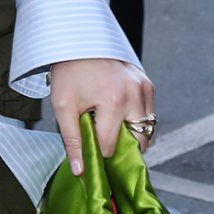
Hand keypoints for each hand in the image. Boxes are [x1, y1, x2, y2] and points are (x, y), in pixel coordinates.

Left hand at [50, 56, 153, 174]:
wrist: (79, 42)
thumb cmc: (69, 74)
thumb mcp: (63, 107)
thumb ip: (73, 141)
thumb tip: (81, 171)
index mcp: (113, 101)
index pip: (111, 146)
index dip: (98, 151)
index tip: (89, 147)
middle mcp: (134, 95)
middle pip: (138, 141)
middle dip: (121, 146)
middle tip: (103, 141)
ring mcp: (144, 88)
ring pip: (147, 129)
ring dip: (133, 135)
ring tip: (111, 129)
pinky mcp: (148, 84)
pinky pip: (150, 114)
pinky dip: (139, 121)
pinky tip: (120, 117)